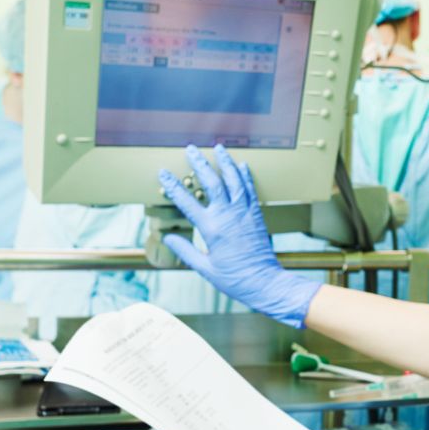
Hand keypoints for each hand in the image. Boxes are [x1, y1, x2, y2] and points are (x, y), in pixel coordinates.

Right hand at [158, 144, 320, 327]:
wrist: (264, 282)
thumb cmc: (234, 279)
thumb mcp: (204, 267)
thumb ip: (185, 250)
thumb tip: (168, 237)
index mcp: (212, 228)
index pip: (187, 202)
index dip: (173, 186)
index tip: (163, 174)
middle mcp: (228, 216)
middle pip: (212, 182)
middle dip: (200, 163)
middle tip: (191, 149)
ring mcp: (244, 213)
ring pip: (234, 180)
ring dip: (226, 162)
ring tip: (219, 148)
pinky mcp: (256, 215)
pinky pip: (250, 190)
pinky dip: (245, 176)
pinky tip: (242, 166)